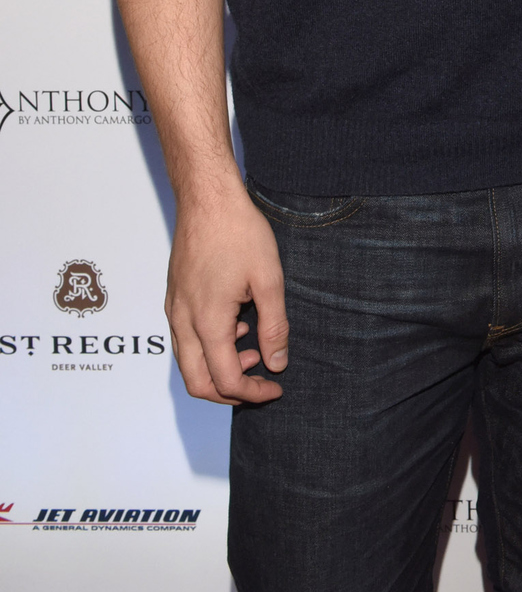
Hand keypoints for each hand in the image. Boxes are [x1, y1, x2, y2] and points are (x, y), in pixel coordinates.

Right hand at [166, 182, 288, 403]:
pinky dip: (208, 348)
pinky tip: (236, 325)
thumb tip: (277, 363)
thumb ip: (274, 326)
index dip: (253, 392)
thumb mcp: (269, 280)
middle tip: (260, 381)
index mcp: (208, 322)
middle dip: (229, 393)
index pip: (225, 380)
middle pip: (196, 383)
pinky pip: (184, 339)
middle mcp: (183, 321)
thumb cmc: (238, 232)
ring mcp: (174, 309)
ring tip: (252, 347)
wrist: (207, 198)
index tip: (276, 386)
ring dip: (217, 369)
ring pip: (187, 362)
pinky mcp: (174, 298)